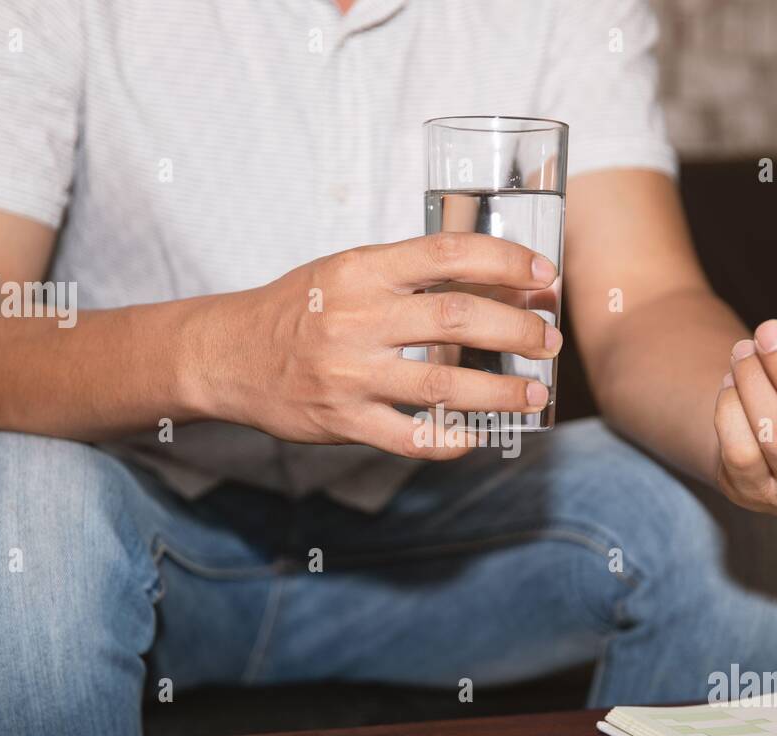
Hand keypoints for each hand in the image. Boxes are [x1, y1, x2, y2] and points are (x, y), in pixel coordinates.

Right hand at [192, 233, 561, 458]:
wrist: (227, 354)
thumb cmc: (300, 308)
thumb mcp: (347, 270)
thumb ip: (410, 274)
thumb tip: (496, 283)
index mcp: (361, 270)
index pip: (448, 253)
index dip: (505, 261)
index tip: (543, 276)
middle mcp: (356, 318)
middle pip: (457, 321)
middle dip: (517, 331)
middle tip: (549, 339)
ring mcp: (348, 374)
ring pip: (442, 387)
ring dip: (500, 393)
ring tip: (535, 393)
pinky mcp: (341, 421)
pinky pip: (409, 438)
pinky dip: (450, 440)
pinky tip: (477, 437)